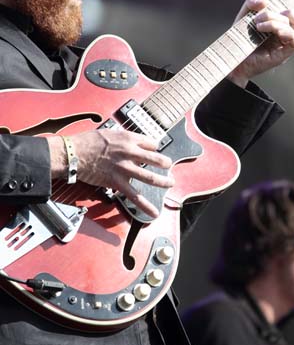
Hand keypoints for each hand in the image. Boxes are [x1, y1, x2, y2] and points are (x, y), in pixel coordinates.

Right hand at [48, 130, 173, 217]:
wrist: (73, 153)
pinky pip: (135, 196)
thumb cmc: (86, 142)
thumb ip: (121, 138)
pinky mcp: (117, 182)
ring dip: (163, 182)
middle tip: (169, 166)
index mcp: (128, 138)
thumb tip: (126, 143)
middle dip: (165, 164)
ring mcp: (125, 169)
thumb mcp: (109, 132)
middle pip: (156, 159)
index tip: (154, 152)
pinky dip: (146, 206)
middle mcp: (130, 153)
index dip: (154, 148)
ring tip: (170, 183)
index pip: (151, 143)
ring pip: (150, 177)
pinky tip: (154, 212)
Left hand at [227, 0, 293, 87]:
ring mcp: (284, 44)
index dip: (284, 4)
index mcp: (275, 24)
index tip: (266, 5)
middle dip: (274, 14)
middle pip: (292, 16)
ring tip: (258, 27)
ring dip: (275, 23)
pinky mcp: (284, 54)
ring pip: (293, 27)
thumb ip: (250, 5)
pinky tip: (275, 32)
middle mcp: (281, 33)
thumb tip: (264, 2)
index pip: (289, 11)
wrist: (233, 61)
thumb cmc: (239, 42)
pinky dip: (287, 33)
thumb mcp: (242, 18)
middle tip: (257, 19)